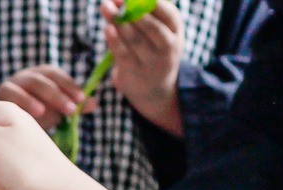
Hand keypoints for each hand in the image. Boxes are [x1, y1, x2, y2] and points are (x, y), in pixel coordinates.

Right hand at [0, 66, 92, 131]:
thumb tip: (94, 102)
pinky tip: (26, 116)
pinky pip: (5, 97)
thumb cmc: (34, 114)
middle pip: (40, 79)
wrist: (4, 122)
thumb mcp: (56, 110)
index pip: (56, 75)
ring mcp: (10, 85)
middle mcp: (25, 77)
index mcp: (41, 75)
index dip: (69, 84)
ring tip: (44, 112)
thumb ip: (72, 106)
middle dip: (56, 94)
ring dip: (32, 99)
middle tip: (70, 109)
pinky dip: (17, 104)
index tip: (81, 99)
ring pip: (22, 86)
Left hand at [102, 0, 184, 136]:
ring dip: (119, 22)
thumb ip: (146, 14)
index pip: (169, 15)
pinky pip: (123, 55)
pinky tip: (107, 28)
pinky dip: (114, 41)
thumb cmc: (154, 49)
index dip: (153, 2)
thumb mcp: (160, 32)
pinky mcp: (135, 73)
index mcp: (176, 32)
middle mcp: (168, 48)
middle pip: (152, 28)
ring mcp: (152, 63)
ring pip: (136, 41)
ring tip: (106, 7)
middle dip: (132, 10)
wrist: (154, 88)